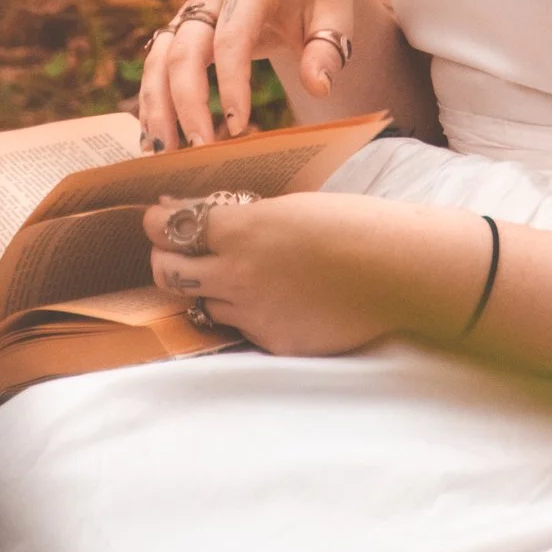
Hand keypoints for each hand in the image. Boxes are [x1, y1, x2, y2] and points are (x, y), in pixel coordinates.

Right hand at [137, 0, 359, 150]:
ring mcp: (192, 11)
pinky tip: (154, 135)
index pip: (232, 39)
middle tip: (199, 148)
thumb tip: (317, 88)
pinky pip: (159, 64)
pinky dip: (152, 99)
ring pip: (161, 57)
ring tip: (164, 152)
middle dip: (186, 102)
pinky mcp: (183, 29)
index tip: (238, 126)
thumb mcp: (336, 15)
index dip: (231, 84)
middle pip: (185, 49)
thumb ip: (327, 50)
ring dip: (157, 104)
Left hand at [142, 191, 480, 355]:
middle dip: (162, 259)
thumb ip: (247, 221)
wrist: (396, 271)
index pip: (171, 225)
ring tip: (223, 276)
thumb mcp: (291, 208)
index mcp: (241, 229)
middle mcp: (236, 273)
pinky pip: (242, 328)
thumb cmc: (352, 225)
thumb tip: (212, 224)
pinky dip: (245, 313)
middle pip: (168, 272)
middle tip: (170, 250)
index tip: (156, 216)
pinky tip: (269, 299)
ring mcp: (253, 313)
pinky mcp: (273, 343)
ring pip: (201, 304)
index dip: (157, 220)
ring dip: (205, 288)